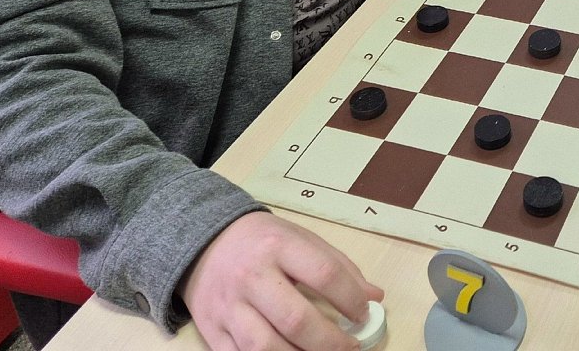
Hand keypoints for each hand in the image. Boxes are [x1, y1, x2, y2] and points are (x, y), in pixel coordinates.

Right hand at [181, 211, 383, 350]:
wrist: (204, 241)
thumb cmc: (262, 242)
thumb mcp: (301, 239)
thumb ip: (339, 266)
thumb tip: (374, 297)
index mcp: (279, 246)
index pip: (324, 274)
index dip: (351, 299)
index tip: (363, 314)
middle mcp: (251, 277)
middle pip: (295, 319)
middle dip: (329, 342)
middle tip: (349, 347)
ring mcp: (228, 307)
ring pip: (265, 347)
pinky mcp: (211, 331)